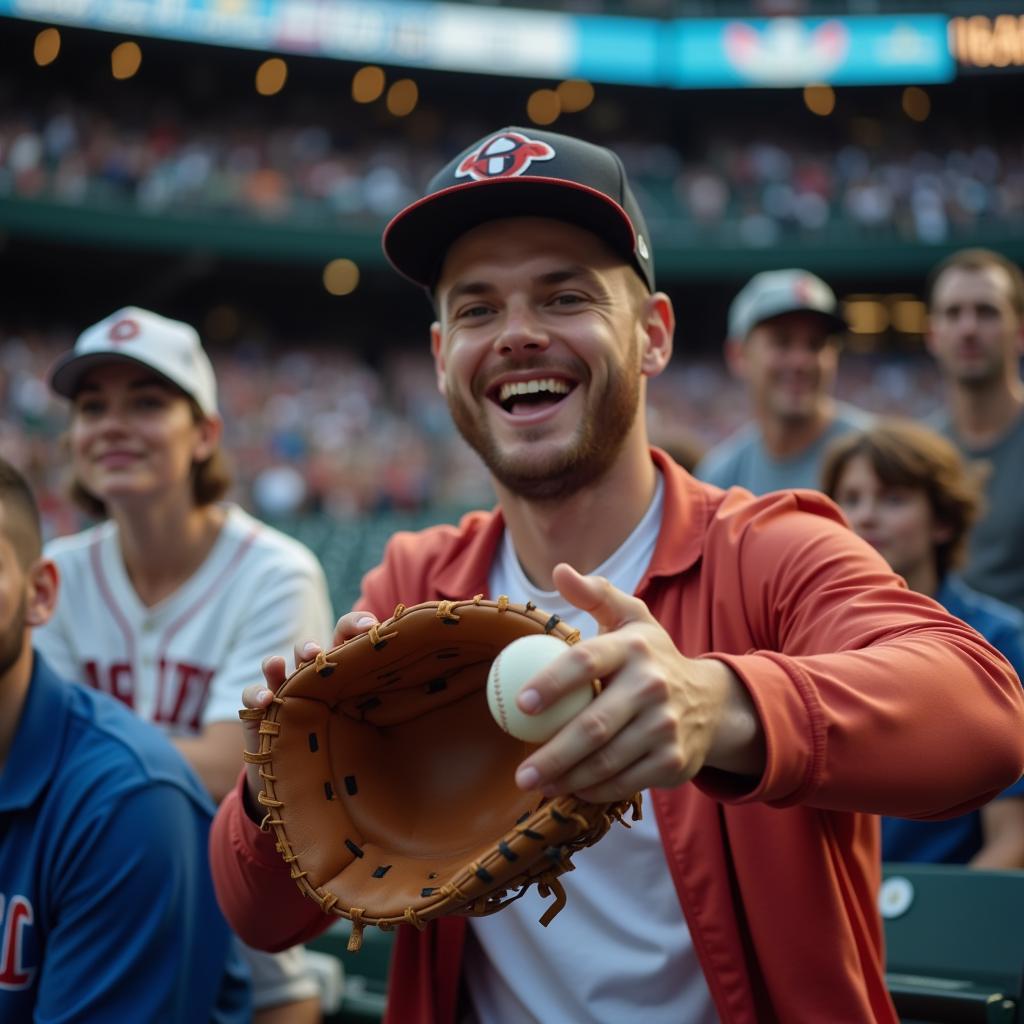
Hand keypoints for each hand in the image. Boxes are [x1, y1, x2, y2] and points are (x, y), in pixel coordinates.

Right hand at [240, 610, 380, 815]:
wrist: (303, 775)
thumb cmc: (345, 741)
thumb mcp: (368, 726)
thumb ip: (390, 709)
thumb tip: (438, 696)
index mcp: (343, 671)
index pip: (349, 636)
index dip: (358, 626)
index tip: (373, 628)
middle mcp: (313, 674)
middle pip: (314, 648)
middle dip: (317, 646)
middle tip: (322, 653)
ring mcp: (285, 688)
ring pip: (282, 663)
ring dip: (284, 661)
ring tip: (286, 665)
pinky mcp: (261, 709)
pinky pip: (254, 694)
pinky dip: (259, 692)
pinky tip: (268, 698)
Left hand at [512, 564, 764, 802]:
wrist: (711, 702)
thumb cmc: (651, 656)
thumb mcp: (631, 618)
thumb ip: (596, 594)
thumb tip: (561, 571)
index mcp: (634, 647)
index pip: (586, 661)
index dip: (552, 682)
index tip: (521, 704)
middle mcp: (653, 686)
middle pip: (594, 726)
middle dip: (552, 753)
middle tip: (520, 771)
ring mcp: (666, 726)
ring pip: (606, 761)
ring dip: (566, 778)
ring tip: (535, 782)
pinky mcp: (673, 761)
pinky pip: (624, 782)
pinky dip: (593, 790)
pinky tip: (569, 790)